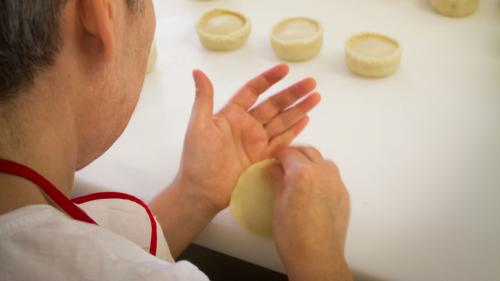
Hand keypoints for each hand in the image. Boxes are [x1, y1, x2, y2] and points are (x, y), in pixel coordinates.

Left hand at [175, 65, 319, 211]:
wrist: (202, 191)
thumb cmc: (197, 158)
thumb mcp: (199, 126)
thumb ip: (203, 99)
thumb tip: (197, 71)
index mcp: (232, 114)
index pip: (253, 91)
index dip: (269, 79)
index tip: (285, 69)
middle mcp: (247, 125)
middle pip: (274, 104)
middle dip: (293, 93)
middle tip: (311, 82)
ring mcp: (256, 141)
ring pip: (282, 121)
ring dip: (299, 109)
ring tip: (316, 97)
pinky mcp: (263, 157)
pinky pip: (282, 141)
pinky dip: (295, 130)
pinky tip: (306, 119)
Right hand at [269, 146, 351, 280]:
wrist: (316, 256)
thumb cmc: (294, 236)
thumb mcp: (278, 204)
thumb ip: (278, 181)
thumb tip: (274, 169)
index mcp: (302, 173)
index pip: (288, 152)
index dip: (278, 154)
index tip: (273, 158)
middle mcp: (322, 173)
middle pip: (308, 152)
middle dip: (294, 154)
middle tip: (283, 163)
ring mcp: (336, 182)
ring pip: (323, 160)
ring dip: (310, 161)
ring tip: (299, 173)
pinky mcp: (343, 193)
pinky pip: (332, 175)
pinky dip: (321, 174)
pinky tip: (312, 187)